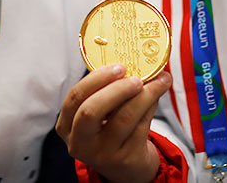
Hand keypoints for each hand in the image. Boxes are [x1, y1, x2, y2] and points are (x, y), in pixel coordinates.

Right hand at [57, 64, 171, 182]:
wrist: (127, 167)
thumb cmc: (111, 130)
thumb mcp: (99, 115)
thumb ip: (106, 91)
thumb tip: (133, 60)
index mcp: (67, 126)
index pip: (74, 98)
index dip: (95, 79)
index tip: (118, 66)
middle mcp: (80, 142)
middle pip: (91, 111)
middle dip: (116, 89)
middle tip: (136, 77)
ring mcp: (102, 153)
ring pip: (123, 118)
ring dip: (144, 95)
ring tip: (159, 81)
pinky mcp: (125, 159)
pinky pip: (141, 126)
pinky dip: (152, 106)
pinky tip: (158, 95)